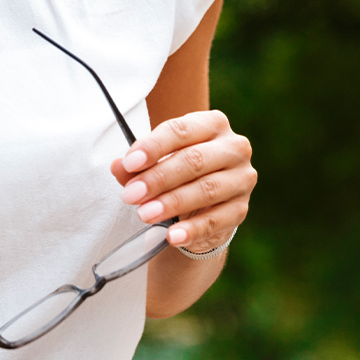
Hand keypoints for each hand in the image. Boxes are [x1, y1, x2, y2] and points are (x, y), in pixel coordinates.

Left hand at [111, 110, 254, 253]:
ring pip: (206, 190)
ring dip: (172, 203)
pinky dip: (191, 229)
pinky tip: (172, 236)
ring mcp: (241, 179)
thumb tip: (118, 166)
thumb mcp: (157, 162)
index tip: (129, 163)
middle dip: (158, 178)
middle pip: (194, 160)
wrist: (203, 202)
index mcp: (212, 124)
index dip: (153, 147)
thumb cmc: (178, 171)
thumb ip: (138, 165)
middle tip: (131, 195)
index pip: (181, 131)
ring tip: (144, 214)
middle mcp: (233, 147)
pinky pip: (216, 221)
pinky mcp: (241, 209)